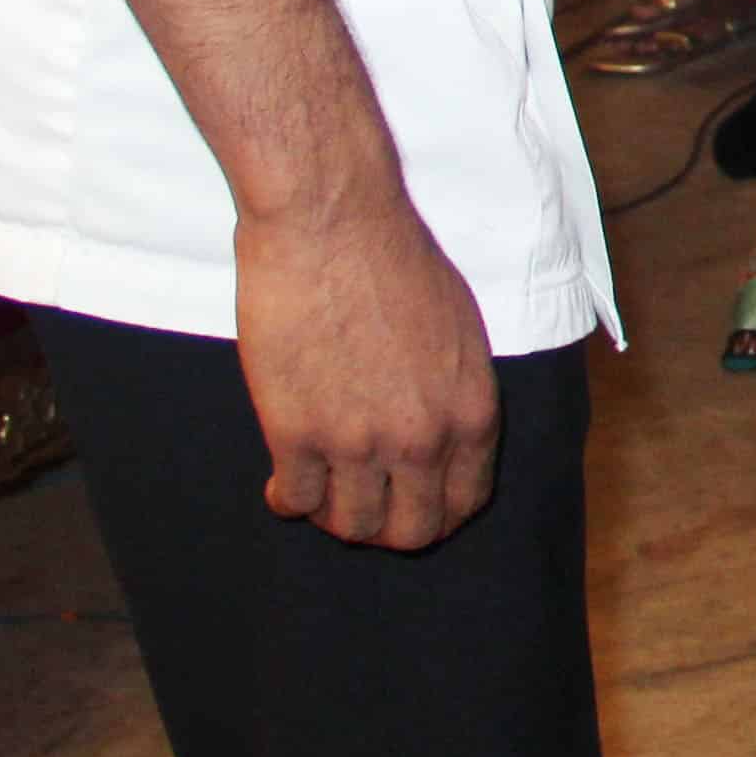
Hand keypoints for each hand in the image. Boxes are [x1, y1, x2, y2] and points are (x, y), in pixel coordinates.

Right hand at [230, 193, 499, 549]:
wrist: (331, 224)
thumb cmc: (395, 261)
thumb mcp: (459, 331)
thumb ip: (454, 394)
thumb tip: (442, 434)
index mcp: (472, 411)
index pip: (467, 501)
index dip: (439, 514)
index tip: (414, 508)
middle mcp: (423, 438)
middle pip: (412, 532)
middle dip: (388, 528)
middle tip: (362, 507)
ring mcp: (359, 442)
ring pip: (351, 527)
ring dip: (335, 518)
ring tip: (321, 492)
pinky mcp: (297, 434)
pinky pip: (296, 500)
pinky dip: (289, 500)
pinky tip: (283, 483)